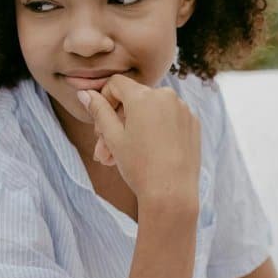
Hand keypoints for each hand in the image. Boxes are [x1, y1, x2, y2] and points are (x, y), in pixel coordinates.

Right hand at [77, 74, 200, 202]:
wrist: (172, 193)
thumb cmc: (139, 166)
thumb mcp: (113, 137)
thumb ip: (99, 111)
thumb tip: (84, 93)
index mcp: (144, 96)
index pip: (116, 83)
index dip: (104, 100)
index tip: (101, 122)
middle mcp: (167, 96)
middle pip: (134, 101)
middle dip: (116, 124)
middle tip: (104, 151)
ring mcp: (184, 110)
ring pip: (151, 113)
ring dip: (133, 131)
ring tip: (119, 159)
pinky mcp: (193, 124)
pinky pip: (169, 120)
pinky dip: (155, 132)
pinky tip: (146, 155)